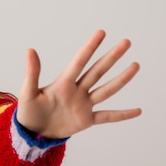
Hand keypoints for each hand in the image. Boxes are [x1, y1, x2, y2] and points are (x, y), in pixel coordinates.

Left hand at [17, 29, 140, 138]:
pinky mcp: (86, 120)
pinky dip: (122, 115)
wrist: (32, 133)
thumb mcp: (28, 93)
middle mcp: (77, 91)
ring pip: (106, 90)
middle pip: (97, 71)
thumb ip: (32, 73)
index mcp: (63, 83)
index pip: (79, 61)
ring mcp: (84, 105)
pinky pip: (108, 116)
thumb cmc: (28, 111)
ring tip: (135, 65)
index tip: (101, 33)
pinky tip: (137, 110)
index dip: (90, 47)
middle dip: (112, 57)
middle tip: (126, 42)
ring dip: (121, 79)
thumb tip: (30, 50)